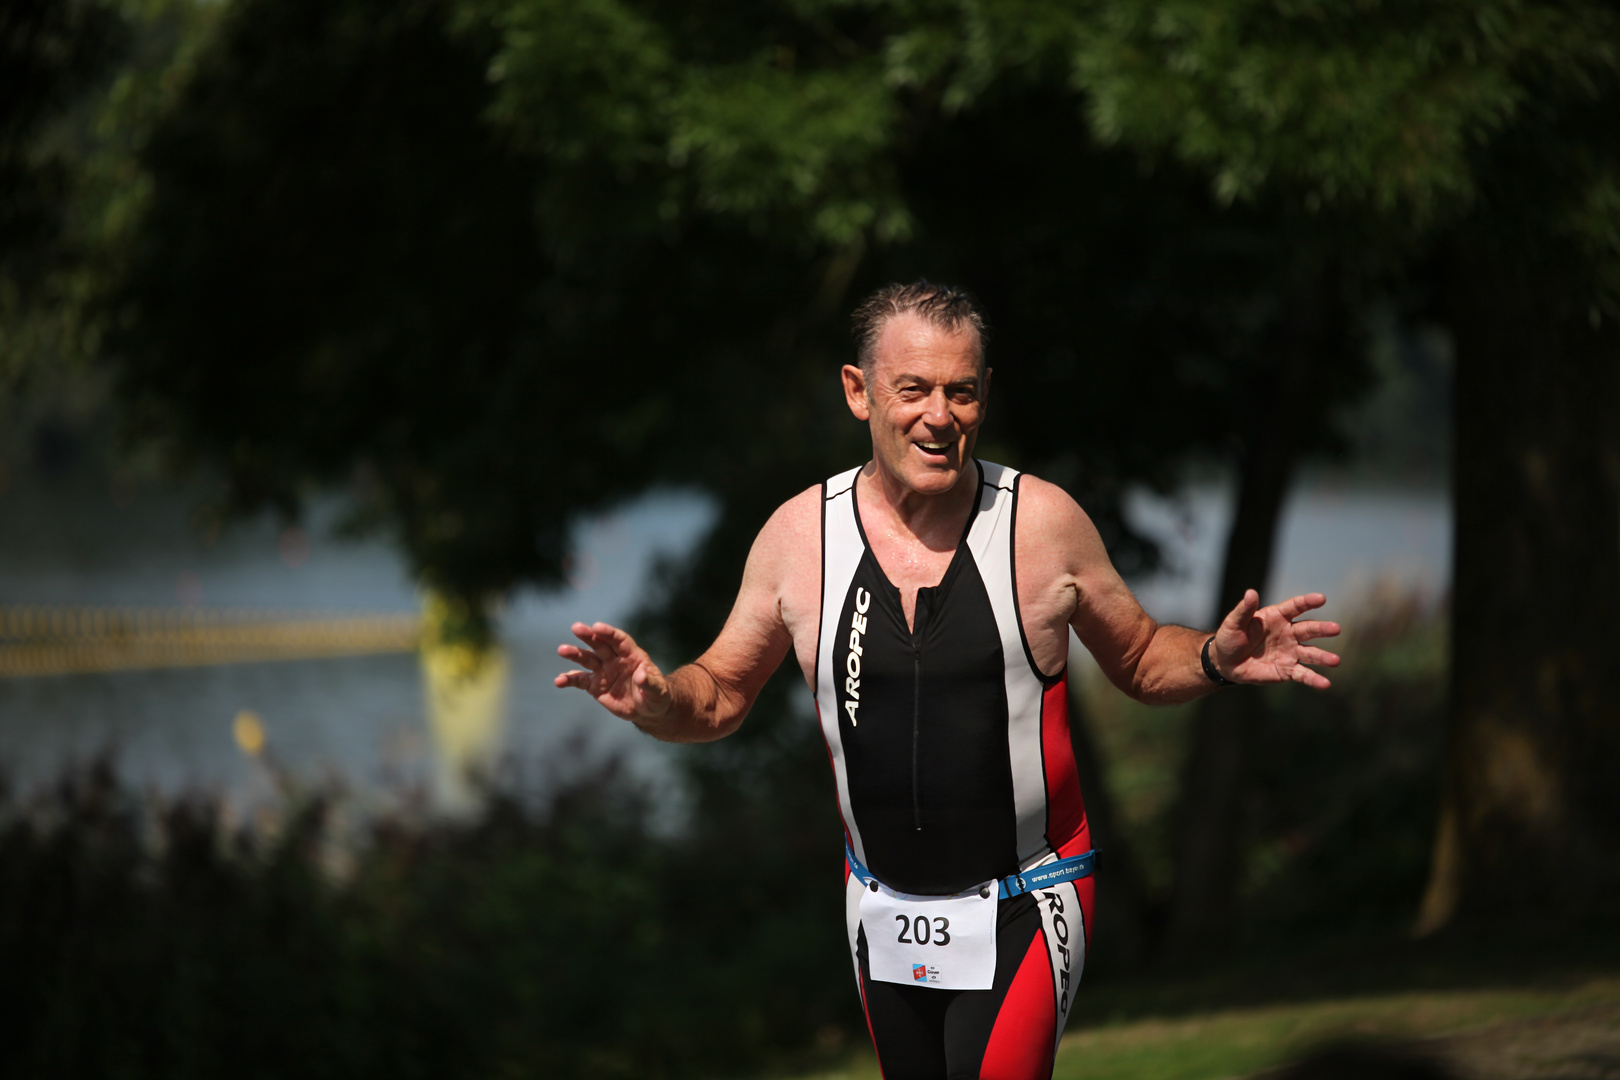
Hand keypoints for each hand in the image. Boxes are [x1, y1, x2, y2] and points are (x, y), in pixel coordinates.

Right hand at [554, 621, 672, 719]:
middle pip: (600, 644)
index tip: (597, 627)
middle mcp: (615, 659)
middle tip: (576, 627)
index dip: (609, 633)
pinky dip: (569, 680)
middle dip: (589, 636)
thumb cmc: (656, 695)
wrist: (647, 709)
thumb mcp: (658, 690)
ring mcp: (603, 671)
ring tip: (562, 650)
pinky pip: (580, 680)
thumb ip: (650, 682)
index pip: (619, 640)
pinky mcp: (595, 685)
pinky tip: (559, 681)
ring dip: (574, 654)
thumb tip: (640, 676)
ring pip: (587, 659)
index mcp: (632, 655)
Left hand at [1210, 590, 1340, 688]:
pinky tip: (1325, 684)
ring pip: (1310, 653)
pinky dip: (1314, 680)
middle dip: (1322, 629)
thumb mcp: (1234, 623)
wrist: (1226, 662)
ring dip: (1323, 657)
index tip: (1321, 598)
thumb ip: (1244, 609)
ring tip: (1335, 660)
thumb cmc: (1231, 638)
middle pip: (1308, 629)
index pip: (1295, 607)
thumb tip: (1250, 592)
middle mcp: (1288, 633)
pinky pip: (1303, 675)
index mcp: (1277, 617)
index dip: (1308, 602)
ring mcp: (1290, 652)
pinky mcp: (1287, 670)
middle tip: (1336, 629)